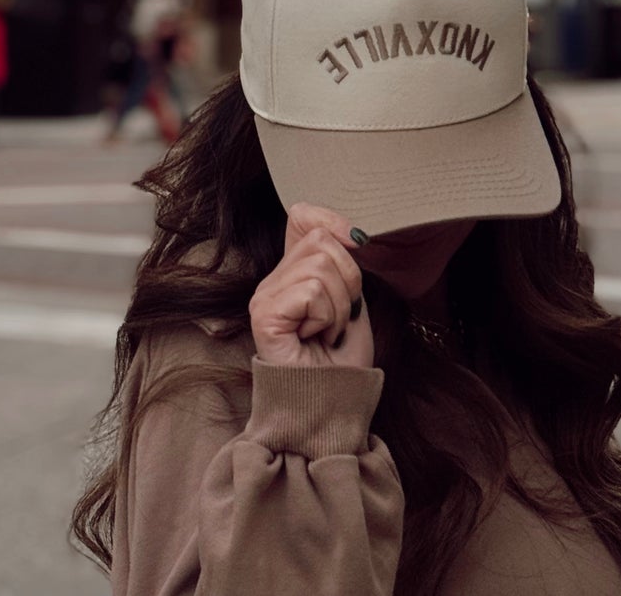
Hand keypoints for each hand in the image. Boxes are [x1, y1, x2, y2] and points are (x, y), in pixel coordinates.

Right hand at [249, 204, 372, 369]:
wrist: (333, 403)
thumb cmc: (342, 359)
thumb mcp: (350, 297)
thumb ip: (342, 261)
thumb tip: (353, 233)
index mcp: (291, 272)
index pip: (302, 215)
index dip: (334, 221)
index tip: (356, 246)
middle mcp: (272, 281)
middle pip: (321, 239)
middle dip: (348, 279)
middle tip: (340, 317)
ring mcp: (264, 297)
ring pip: (320, 266)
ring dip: (340, 304)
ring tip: (328, 331)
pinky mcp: (265, 316)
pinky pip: (311, 291)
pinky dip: (327, 316)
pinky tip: (316, 338)